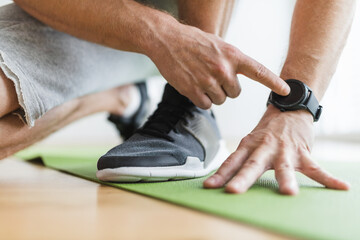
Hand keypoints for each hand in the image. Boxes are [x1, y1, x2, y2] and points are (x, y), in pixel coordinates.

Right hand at [146, 23, 289, 108]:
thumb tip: (236, 77)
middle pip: (235, 93)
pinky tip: (193, 85)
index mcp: (232, 55)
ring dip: (212, 94)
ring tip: (200, 78)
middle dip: (225, 88)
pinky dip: (201, 99)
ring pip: (220, 100)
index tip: (286, 91)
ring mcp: (208, 81)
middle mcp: (223, 69)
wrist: (167, 40)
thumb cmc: (192, 41)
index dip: (274, 82)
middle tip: (212, 76)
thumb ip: (230, 61)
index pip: (259, 71)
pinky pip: (206, 105)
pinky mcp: (194, 91)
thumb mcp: (218, 45)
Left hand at [204, 105, 349, 194]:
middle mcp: (264, 147)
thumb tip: (223, 177)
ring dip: (286, 180)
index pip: (232, 161)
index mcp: (249, 146)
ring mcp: (284, 150)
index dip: (220, 174)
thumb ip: (241, 160)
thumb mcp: (250, 142)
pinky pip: (316, 168)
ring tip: (288, 194)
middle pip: (252, 164)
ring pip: (284, 166)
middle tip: (234, 191)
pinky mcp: (302, 152)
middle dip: (242, 179)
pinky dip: (328, 179)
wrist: (289, 109)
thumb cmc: (267, 131)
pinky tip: (341, 187)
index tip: (209, 187)